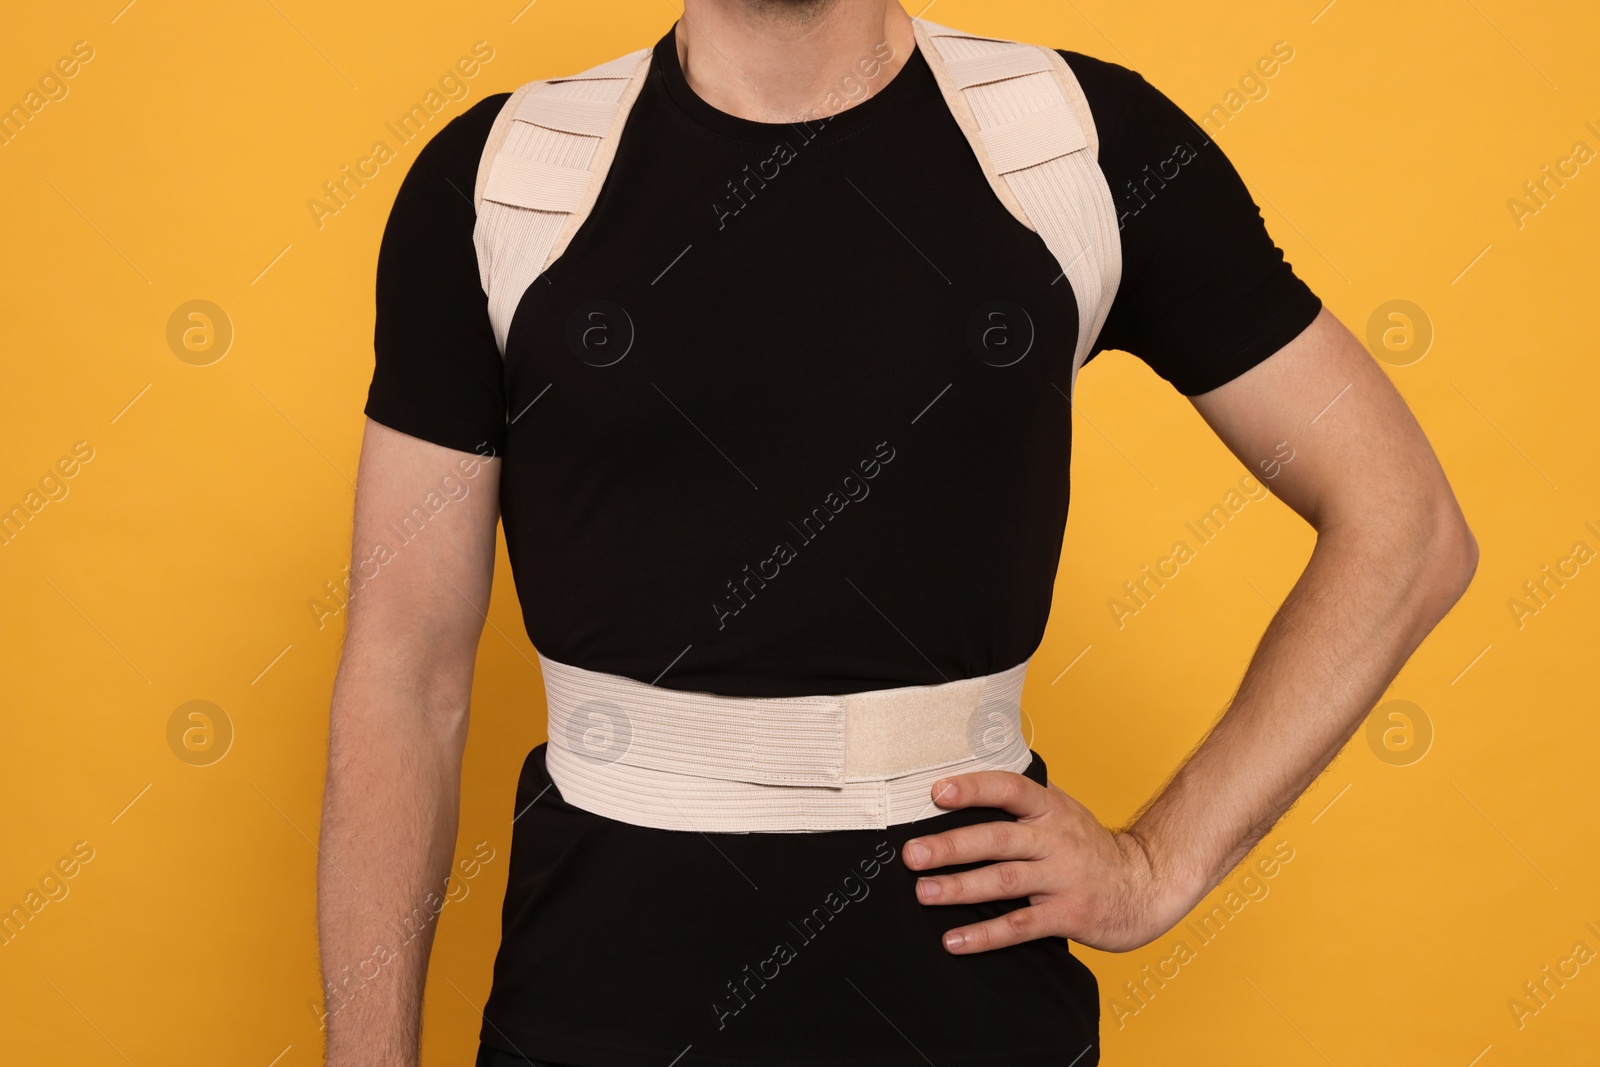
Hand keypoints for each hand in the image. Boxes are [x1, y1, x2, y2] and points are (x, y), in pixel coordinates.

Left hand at [901, 770, 1189, 953]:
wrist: (1147, 885)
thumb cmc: (1089, 848)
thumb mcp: (1062, 813)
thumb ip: (1022, 804)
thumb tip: (960, 787)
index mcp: (1050, 809)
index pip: (1009, 789)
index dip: (974, 788)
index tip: (937, 792)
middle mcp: (1056, 839)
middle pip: (998, 838)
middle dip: (952, 845)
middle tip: (912, 854)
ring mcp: (1063, 878)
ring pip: (1005, 881)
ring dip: (961, 888)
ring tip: (924, 893)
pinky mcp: (1068, 915)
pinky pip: (1020, 925)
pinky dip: (985, 935)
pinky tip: (954, 940)